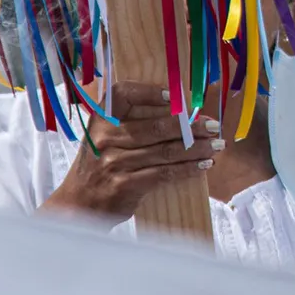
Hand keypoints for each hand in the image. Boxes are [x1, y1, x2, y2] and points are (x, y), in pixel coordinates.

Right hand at [42, 82, 219, 221]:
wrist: (78, 203)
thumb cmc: (100, 164)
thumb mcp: (104, 136)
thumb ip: (131, 121)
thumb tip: (181, 111)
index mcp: (101, 118)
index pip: (124, 93)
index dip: (151, 91)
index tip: (176, 95)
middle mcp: (105, 137)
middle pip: (157, 127)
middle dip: (191, 126)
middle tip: (214, 126)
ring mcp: (114, 161)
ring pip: (166, 151)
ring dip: (197, 148)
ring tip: (216, 146)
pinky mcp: (124, 184)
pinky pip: (164, 173)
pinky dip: (188, 169)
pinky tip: (203, 165)